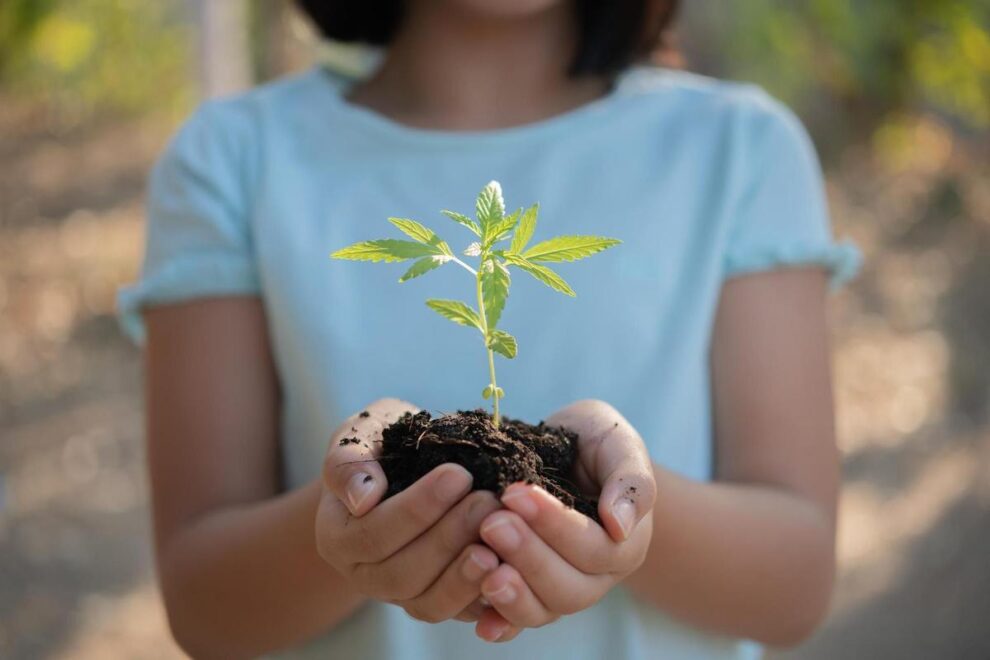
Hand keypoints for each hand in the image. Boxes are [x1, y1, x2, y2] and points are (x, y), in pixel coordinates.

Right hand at [315, 398, 500, 622]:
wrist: (404, 469)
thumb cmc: (382, 447)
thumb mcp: (359, 436)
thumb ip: (350, 461)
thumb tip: (363, 497)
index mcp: (338, 537)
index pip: (373, 534)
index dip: (417, 508)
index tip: (458, 474)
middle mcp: (364, 575)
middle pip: (402, 574)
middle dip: (448, 538)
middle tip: (487, 502)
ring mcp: (400, 596)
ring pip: (428, 603)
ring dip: (465, 574)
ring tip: (499, 540)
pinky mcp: (436, 602)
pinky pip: (458, 613)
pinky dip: (484, 595)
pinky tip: (509, 566)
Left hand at [473, 399, 656, 641]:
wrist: (566, 449)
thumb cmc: (593, 442)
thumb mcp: (617, 442)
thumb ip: (630, 480)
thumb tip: (620, 525)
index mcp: (623, 543)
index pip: (594, 549)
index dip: (555, 526)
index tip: (516, 492)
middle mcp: (596, 576)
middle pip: (569, 588)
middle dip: (528, 557)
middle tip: (491, 523)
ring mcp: (562, 588)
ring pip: (544, 609)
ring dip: (513, 594)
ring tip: (481, 566)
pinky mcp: (530, 593)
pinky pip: (518, 619)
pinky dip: (502, 624)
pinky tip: (481, 622)